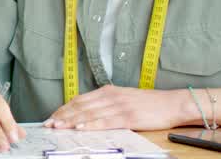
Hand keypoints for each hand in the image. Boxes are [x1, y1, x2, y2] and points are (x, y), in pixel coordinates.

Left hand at [45, 86, 190, 131]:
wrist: (172, 103)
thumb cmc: (149, 104)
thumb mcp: (123, 99)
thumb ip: (105, 104)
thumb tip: (86, 114)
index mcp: (108, 91)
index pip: (80, 100)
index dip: (64, 109)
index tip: (52, 116)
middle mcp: (111, 96)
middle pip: (80, 106)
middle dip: (63, 115)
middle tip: (49, 123)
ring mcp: (119, 106)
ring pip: (89, 114)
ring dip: (71, 121)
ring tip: (58, 126)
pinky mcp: (128, 116)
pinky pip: (105, 121)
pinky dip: (91, 125)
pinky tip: (81, 128)